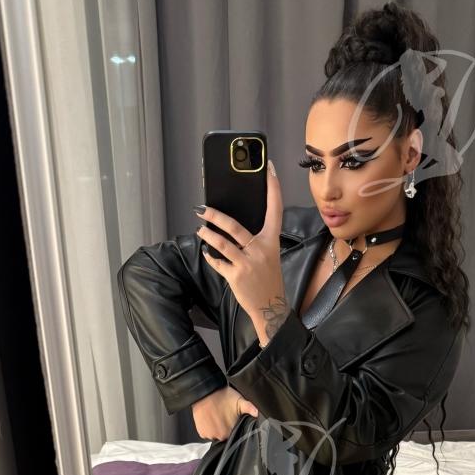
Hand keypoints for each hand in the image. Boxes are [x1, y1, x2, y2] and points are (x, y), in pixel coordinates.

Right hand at [191, 386, 258, 441]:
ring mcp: (210, 435)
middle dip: (227, 429)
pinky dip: (209, 429)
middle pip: (226, 437)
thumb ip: (249, 408)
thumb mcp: (239, 401)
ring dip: (218, 430)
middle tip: (226, 418)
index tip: (233, 421)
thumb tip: (258, 413)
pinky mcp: (202, 433)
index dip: (235, 428)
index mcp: (230, 431)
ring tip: (218, 418)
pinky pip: (207, 434)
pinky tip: (211, 420)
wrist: (205, 392)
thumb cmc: (222, 396)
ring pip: (217, 436)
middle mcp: (220, 436)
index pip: (236, 435)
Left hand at [196, 158, 288, 342]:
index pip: (275, 208)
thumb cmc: (268, 279)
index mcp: (272, 241)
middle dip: (215, 215)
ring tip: (200, 229)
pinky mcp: (236, 276)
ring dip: (207, 235)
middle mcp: (260, 250)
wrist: (271, 307)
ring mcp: (247, 263)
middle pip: (234, 226)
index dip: (272, 187)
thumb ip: (256, 240)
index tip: (267, 167)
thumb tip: (233, 226)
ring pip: (221, 243)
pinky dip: (211, 257)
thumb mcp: (269, 256)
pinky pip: (218, 262)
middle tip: (202, 208)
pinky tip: (207, 253)